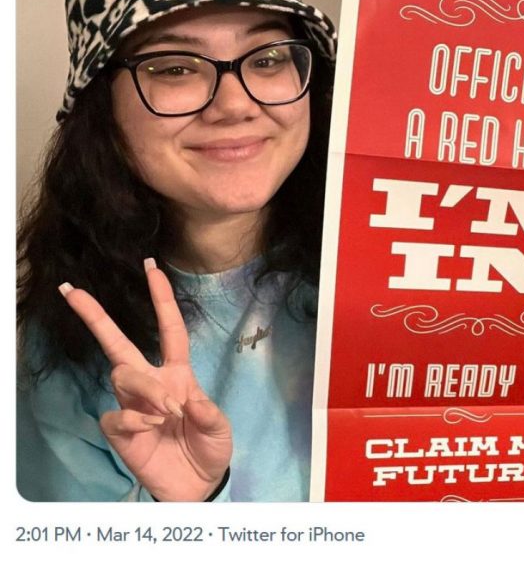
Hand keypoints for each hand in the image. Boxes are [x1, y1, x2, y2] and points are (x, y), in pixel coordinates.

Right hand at [60, 259, 231, 501]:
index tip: (152, 267)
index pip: (169, 328)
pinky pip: (116, 414)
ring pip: (120, 374)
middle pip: (118, 343)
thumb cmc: (209, 449)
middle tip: (72, 292)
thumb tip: (186, 397)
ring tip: (168, 411)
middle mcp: (150, 382)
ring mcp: (133, 405)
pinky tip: (151, 428)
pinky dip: (135, 418)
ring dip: (145, 388)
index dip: (161, 298)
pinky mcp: (121, 432)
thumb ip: (207, 411)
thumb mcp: (219, 428)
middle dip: (95, 316)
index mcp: (177, 372)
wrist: (197, 488)